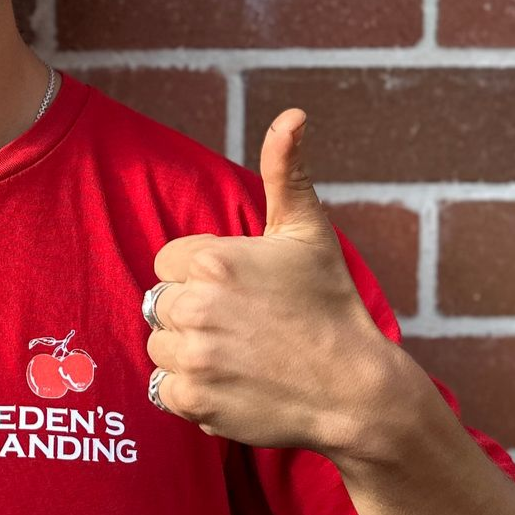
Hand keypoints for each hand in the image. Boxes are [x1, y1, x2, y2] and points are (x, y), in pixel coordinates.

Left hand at [144, 108, 392, 454]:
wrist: (356, 391)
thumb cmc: (331, 306)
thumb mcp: (307, 232)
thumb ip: (286, 171)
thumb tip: (292, 115)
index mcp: (214, 260)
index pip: (168, 264)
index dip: (201, 277)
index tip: (241, 292)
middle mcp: (197, 306)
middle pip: (159, 305)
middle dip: (192, 314)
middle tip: (244, 327)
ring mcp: (193, 357)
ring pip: (159, 348)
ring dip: (188, 354)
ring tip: (239, 356)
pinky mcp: (193, 400)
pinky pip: (162, 390)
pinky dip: (190, 391)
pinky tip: (232, 384)